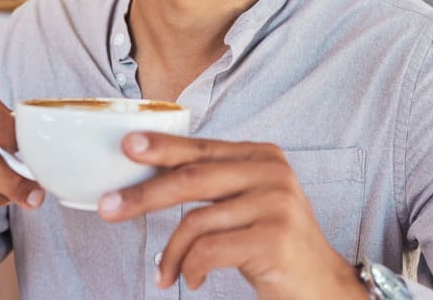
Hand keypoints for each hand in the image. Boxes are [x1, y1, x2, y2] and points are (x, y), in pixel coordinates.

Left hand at [97, 133, 366, 298]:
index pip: (201, 148)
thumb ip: (214, 184)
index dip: (162, 147)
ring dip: (170, 254)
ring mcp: (275, 204)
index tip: (127, 146)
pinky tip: (194, 280)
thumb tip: (151, 178)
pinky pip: (209, 250)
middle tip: (109, 208)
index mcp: (262, 156)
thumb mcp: (248, 203)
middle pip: (191, 178)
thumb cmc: (274, 243)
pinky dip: (190, 268)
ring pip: (195, 221)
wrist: (323, 286)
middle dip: (144, 195)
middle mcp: (271, 172)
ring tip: (164, 274)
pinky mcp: (273, 238)